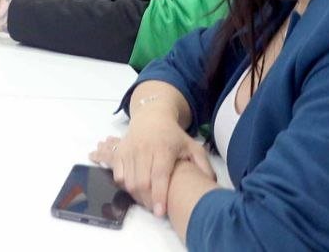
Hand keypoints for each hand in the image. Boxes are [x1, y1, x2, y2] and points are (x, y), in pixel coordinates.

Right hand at [89, 118, 214, 216]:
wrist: (151, 116)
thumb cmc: (174, 136)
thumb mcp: (192, 146)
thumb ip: (203, 164)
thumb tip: (211, 183)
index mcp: (163, 149)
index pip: (159, 175)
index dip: (159, 195)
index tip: (161, 212)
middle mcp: (144, 149)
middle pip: (142, 182)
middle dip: (148, 200)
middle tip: (156, 209)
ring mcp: (130, 150)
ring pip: (129, 181)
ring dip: (137, 196)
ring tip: (148, 201)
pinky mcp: (120, 152)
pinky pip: (118, 175)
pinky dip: (125, 186)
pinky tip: (136, 188)